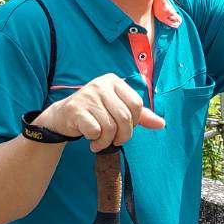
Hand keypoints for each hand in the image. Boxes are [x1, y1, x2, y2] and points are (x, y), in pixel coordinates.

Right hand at [35, 74, 165, 152]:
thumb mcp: (117, 110)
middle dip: (122, 136)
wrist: (62, 117)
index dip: (134, 122)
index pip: (136, 103)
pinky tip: (90, 139)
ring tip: (100, 142)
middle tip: (114, 141)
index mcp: (114, 81)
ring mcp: (87, 96)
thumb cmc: (93, 113)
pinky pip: (95, 130)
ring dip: (106, 141)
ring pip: (110, 126)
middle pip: (125, 117)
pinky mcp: (75, 109)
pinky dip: (95, 140)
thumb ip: (140, 116)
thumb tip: (161, 124)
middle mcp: (101, 85)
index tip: (124, 128)